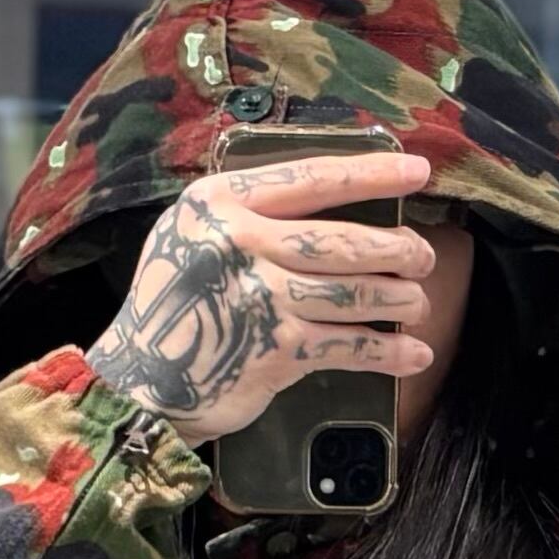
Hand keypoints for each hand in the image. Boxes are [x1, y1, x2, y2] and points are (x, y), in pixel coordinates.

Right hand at [86, 149, 440, 444]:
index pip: (309, 179)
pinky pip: (346, 345)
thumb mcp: (190, 237)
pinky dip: (385, 352)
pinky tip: (412, 354)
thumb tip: (326, 206)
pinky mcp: (274, 350)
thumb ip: (244, 216)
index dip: (370, 174)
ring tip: (417, 303)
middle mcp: (239, 242)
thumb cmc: (172, 308)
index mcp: (219, 202)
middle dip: (394, 248)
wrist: (138, 384)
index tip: (416, 174)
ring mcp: (259, 297)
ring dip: (396, 299)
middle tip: (421, 256)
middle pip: (339, 239)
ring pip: (351, 291)